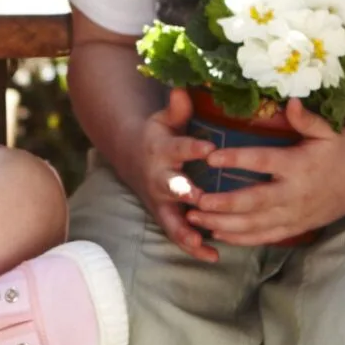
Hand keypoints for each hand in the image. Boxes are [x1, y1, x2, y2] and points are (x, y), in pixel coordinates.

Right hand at [132, 86, 220, 263]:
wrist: (131, 156)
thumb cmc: (158, 134)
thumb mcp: (164, 118)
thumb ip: (177, 107)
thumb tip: (183, 88)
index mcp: (162, 150)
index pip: (179, 148)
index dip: (193, 148)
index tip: (210, 148)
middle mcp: (160, 177)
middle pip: (172, 188)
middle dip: (185, 194)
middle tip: (201, 200)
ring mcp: (160, 200)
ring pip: (172, 218)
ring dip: (187, 231)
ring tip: (204, 243)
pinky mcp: (164, 215)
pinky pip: (177, 233)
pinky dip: (193, 246)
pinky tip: (213, 257)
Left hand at [181, 100, 344, 247]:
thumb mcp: (329, 130)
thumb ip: (306, 118)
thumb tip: (290, 101)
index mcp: (299, 165)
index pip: (263, 162)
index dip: (236, 160)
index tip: (210, 157)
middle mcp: (295, 193)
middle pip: (252, 202)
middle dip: (221, 204)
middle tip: (193, 199)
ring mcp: (295, 214)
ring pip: (254, 225)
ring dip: (223, 224)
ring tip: (194, 219)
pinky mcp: (297, 228)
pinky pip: (265, 237)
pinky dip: (241, 238)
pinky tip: (218, 234)